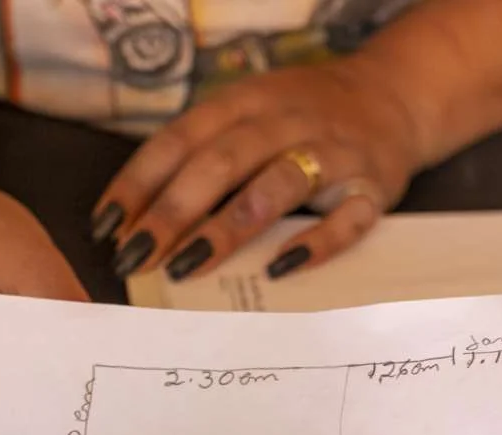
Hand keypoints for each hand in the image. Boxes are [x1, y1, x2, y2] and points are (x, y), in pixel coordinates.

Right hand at [0, 166, 90, 434]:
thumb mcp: (22, 250)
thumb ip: (61, 307)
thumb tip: (102, 354)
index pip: (8, 425)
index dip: (59, 422)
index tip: (108, 417)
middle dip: (58, 421)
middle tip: (115, 410)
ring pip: (2, 428)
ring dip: (43, 412)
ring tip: (94, 395)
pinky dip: (26, 398)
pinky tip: (60, 380)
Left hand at [92, 59, 419, 283]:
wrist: (394, 98)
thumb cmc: (302, 119)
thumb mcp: (248, 116)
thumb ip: (202, 157)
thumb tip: (137, 222)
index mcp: (245, 102)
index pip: (180, 140)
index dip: (139, 184)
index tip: (106, 229)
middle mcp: (285, 121)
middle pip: (221, 161)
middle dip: (173, 211)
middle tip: (137, 257)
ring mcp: (333, 152)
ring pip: (277, 183)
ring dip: (230, 225)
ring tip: (188, 264)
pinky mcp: (372, 186)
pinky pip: (347, 218)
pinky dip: (315, 243)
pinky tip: (281, 270)